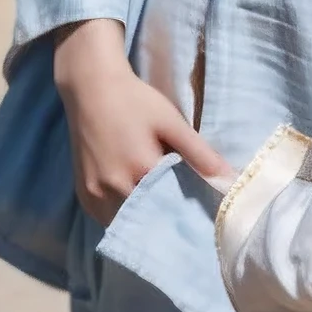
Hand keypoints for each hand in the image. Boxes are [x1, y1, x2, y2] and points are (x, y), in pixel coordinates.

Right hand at [52, 18, 228, 226]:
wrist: (91, 90)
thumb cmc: (136, 103)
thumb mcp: (172, 123)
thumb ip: (200, 154)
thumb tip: (229, 180)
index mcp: (140, 171)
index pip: (170, 208)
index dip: (186, 212)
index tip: (200, 215)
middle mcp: (112, 189)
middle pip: (146, 217)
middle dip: (165, 218)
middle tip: (184, 213)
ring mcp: (93, 194)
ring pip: (124, 221)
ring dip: (143, 219)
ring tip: (162, 208)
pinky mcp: (82, 194)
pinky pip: (106, 217)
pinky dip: (123, 214)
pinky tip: (138, 202)